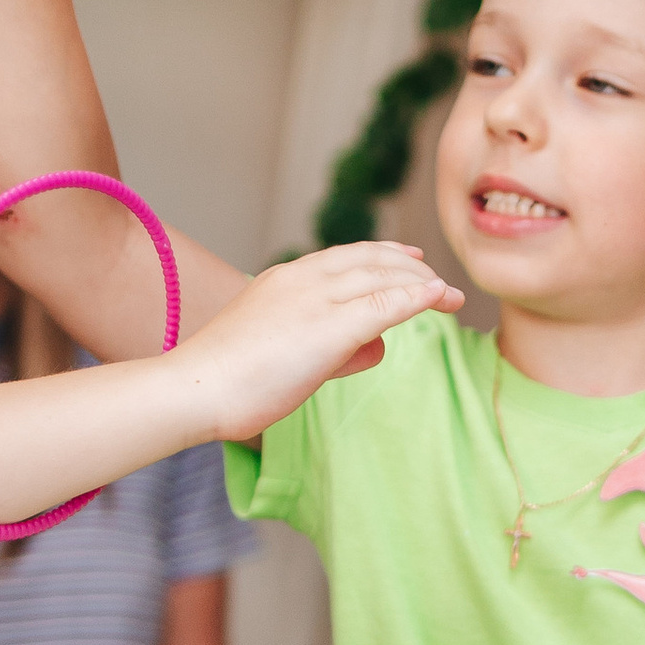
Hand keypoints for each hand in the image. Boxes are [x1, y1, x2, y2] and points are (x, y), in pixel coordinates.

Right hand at [184, 241, 462, 436]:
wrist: (194, 388)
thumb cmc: (228, 381)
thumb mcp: (282, 353)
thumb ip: (329, 347)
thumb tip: (373, 347)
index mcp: (284, 280)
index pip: (343, 258)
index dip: (380, 256)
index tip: (405, 259)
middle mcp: (303, 279)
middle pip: (370, 262)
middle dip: (408, 267)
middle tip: (436, 278)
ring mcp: (317, 300)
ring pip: (383, 279)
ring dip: (423, 284)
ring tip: (450, 296)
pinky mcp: (330, 327)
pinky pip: (387, 305)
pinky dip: (418, 298)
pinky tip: (440, 297)